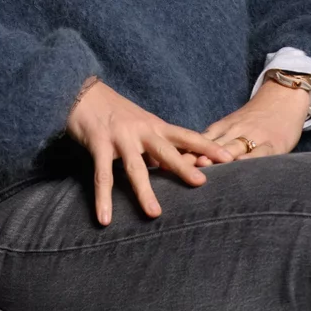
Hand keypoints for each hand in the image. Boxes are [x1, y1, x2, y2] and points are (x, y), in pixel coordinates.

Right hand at [65, 79, 235, 225]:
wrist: (82, 92)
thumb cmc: (114, 111)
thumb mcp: (140, 124)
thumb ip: (155, 146)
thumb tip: (171, 167)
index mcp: (155, 125)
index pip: (186, 136)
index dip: (207, 146)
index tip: (228, 157)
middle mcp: (141, 130)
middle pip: (167, 150)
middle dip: (184, 166)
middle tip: (202, 182)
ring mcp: (120, 137)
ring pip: (136, 167)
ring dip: (145, 191)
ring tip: (155, 214)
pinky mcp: (99, 143)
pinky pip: (102, 175)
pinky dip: (103, 198)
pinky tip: (105, 218)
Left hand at [147, 82, 308, 168]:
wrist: (284, 97)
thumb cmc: (255, 118)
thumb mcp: (233, 126)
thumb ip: (214, 142)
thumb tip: (186, 161)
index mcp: (222, 127)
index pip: (197, 141)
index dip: (181, 153)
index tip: (161, 164)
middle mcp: (233, 131)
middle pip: (209, 147)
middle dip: (191, 158)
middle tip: (173, 170)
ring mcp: (253, 137)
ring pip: (231, 149)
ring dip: (215, 160)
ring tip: (200, 172)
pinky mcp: (272, 144)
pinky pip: (259, 153)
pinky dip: (248, 161)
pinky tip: (240, 170)